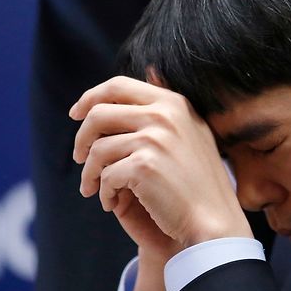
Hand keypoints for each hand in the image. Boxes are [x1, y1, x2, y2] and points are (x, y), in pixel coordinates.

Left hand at [69, 76, 252, 253]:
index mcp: (173, 103)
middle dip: (82, 138)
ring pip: (98, 149)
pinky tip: (111, 203)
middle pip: (98, 114)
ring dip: (90, 173)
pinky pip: (106, 176)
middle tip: (79, 157)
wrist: (214, 222)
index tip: (76, 114)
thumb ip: (166, 106)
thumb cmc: (198, 183)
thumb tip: (151, 69)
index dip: (90, 98)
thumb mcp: (191, 132)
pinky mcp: (144, 166)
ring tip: (93, 189)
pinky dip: (104, 193)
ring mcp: (155, 139)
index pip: (118, 86)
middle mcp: (164, 115)